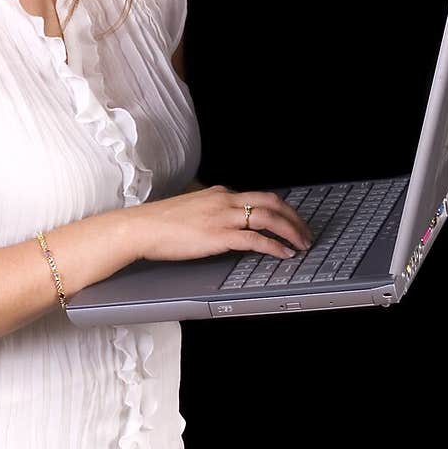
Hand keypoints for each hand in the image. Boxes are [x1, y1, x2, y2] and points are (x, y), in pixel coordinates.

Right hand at [130, 185, 313, 263]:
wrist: (141, 227)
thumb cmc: (159, 223)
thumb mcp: (190, 209)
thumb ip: (209, 211)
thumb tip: (219, 221)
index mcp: (219, 194)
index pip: (259, 196)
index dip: (280, 209)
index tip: (291, 220)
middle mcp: (225, 200)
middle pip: (272, 202)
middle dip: (294, 217)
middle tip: (306, 232)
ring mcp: (223, 217)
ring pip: (268, 218)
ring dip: (290, 232)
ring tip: (301, 244)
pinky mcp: (219, 236)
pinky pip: (255, 239)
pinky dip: (274, 246)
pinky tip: (283, 254)